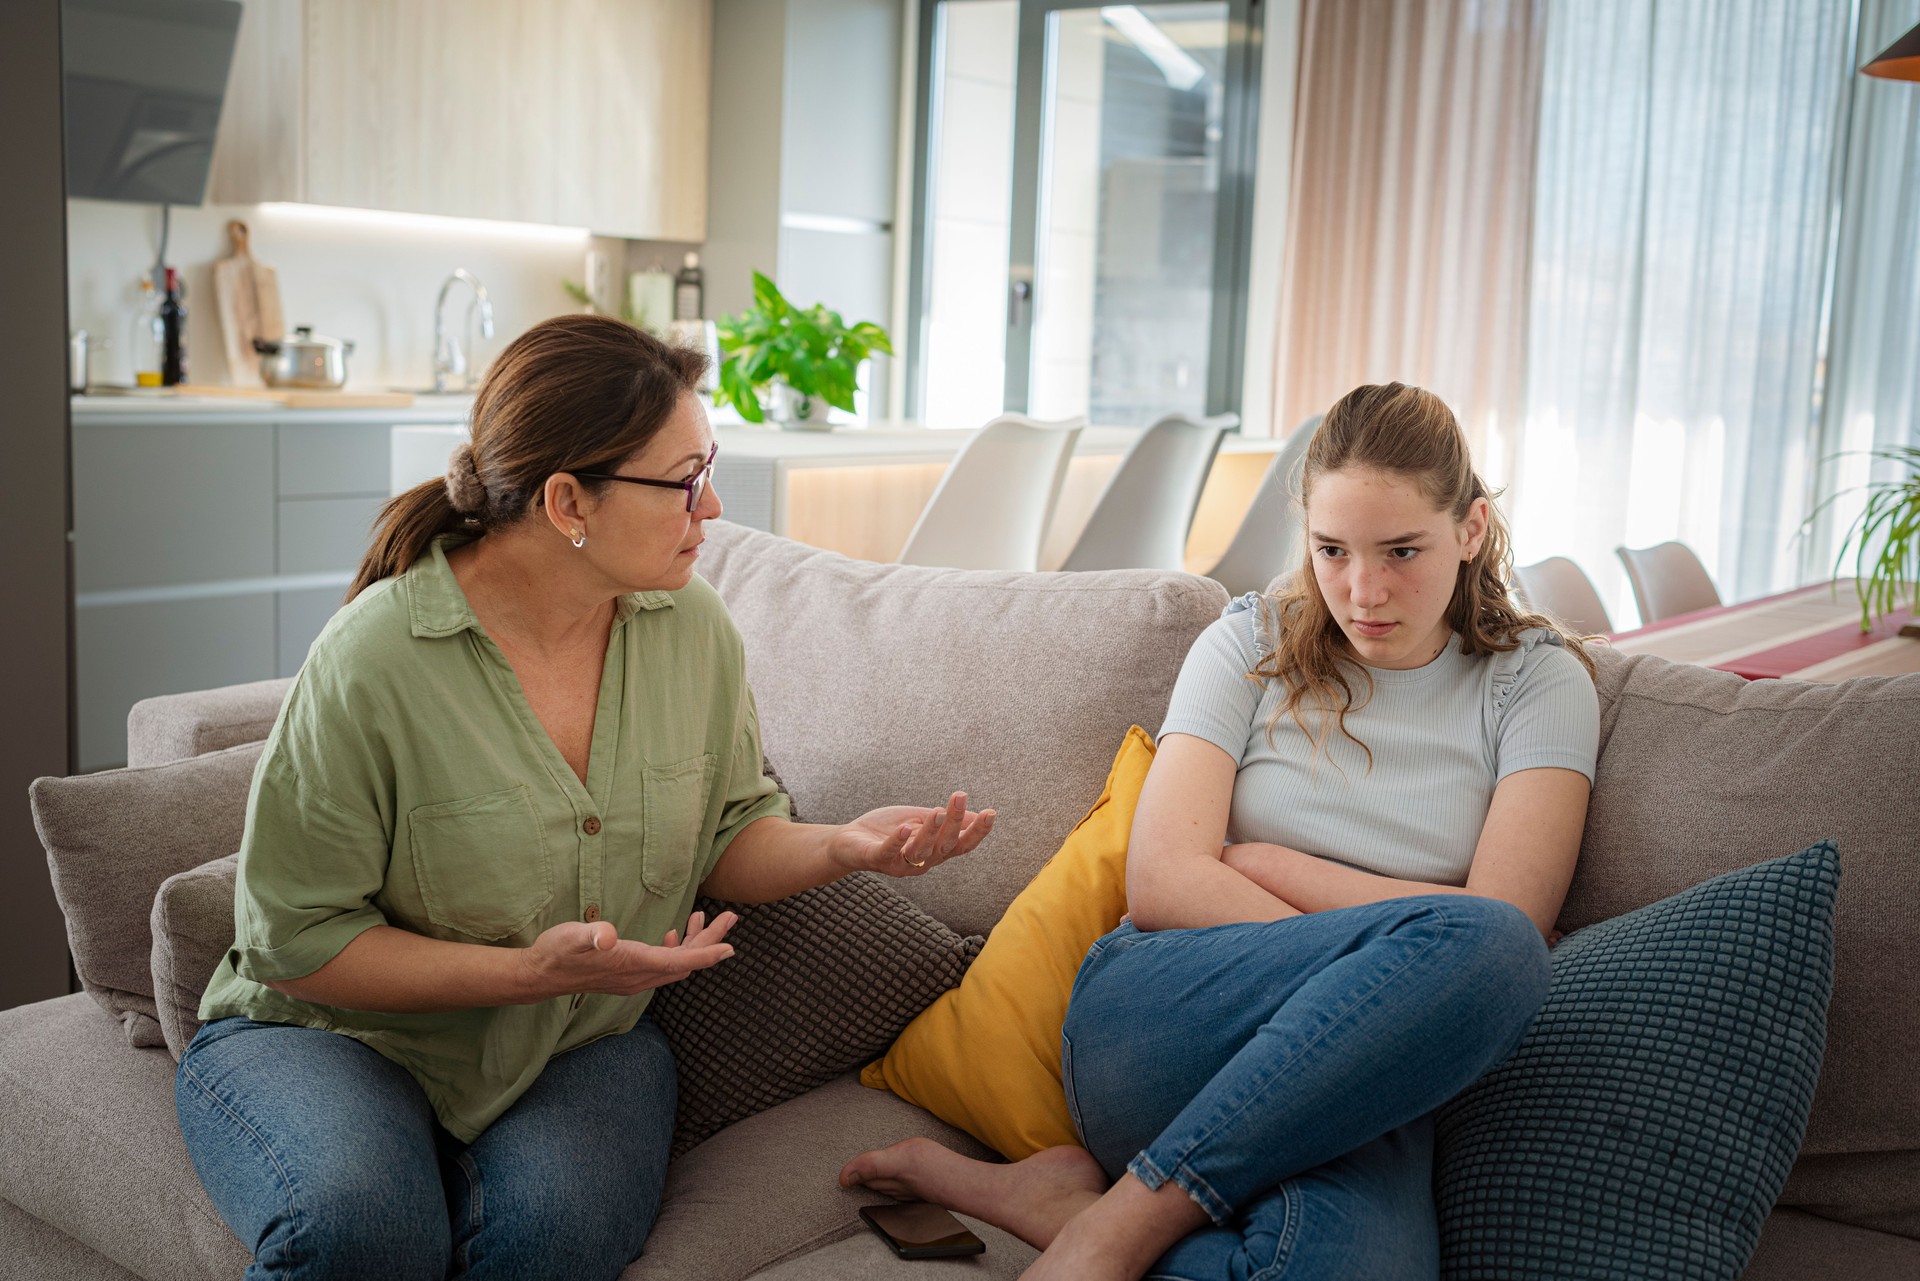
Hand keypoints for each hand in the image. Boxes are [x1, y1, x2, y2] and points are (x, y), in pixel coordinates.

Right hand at [519, 910, 736, 1001]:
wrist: (540, 975)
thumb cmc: (555, 953)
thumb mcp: (570, 937)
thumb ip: (590, 935)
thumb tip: (606, 936)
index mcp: (632, 964)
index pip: (678, 961)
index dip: (706, 953)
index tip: (730, 946)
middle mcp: (638, 976)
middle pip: (685, 962)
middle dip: (710, 941)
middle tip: (730, 917)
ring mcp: (634, 979)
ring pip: (676, 965)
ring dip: (695, 943)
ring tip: (705, 918)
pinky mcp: (629, 976)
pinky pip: (663, 966)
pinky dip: (676, 949)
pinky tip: (673, 933)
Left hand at [831, 792, 995, 877]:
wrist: (848, 842)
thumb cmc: (886, 831)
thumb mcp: (919, 820)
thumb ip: (944, 821)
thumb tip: (977, 816)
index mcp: (934, 852)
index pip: (961, 845)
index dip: (977, 832)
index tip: (991, 813)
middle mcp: (921, 862)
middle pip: (944, 846)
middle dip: (955, 823)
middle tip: (960, 797)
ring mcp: (899, 864)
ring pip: (920, 850)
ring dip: (930, 831)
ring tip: (936, 811)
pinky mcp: (876, 859)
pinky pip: (889, 852)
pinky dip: (898, 841)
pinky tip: (905, 828)